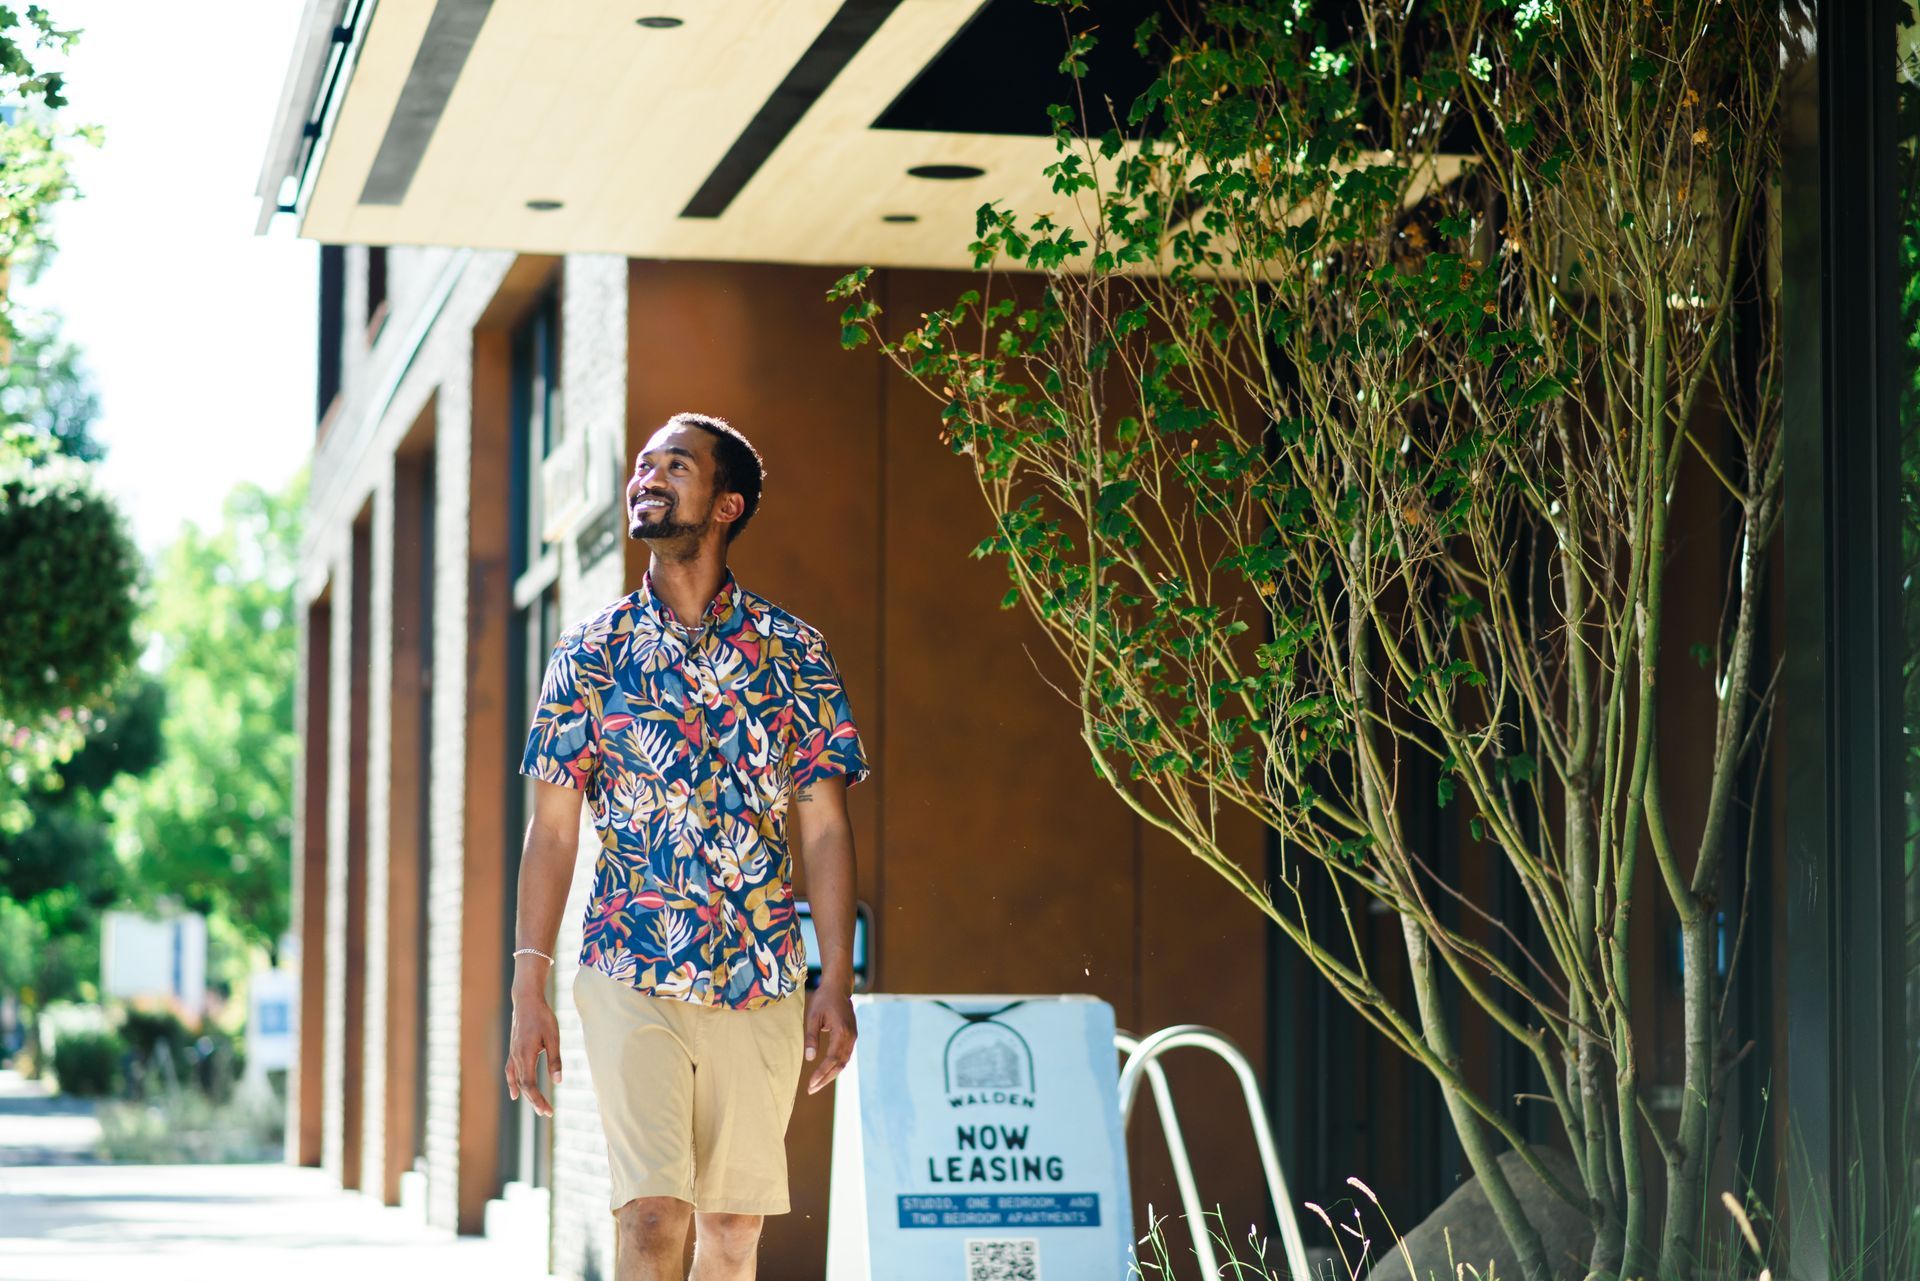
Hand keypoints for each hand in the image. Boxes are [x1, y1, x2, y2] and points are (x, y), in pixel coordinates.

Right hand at [504, 989, 561, 1116]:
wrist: (526, 1001)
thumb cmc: (542, 1017)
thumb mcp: (553, 1037)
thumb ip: (555, 1060)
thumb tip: (558, 1081)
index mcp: (526, 1056)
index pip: (530, 1085)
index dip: (537, 1100)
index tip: (547, 1111)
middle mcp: (516, 1058)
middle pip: (523, 1086)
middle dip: (534, 1101)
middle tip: (546, 1113)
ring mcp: (513, 1054)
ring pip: (517, 1080)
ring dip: (526, 1095)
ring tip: (536, 1107)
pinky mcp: (513, 1050)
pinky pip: (510, 1072)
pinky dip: (513, 1085)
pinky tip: (515, 1094)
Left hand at [803, 982, 855, 1094]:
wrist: (838, 987)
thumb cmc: (823, 1000)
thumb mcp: (813, 1016)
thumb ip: (811, 1037)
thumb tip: (809, 1059)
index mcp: (842, 1031)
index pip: (832, 1059)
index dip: (821, 1073)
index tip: (810, 1083)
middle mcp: (850, 1037)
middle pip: (839, 1064)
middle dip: (825, 1079)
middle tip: (811, 1090)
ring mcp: (853, 1037)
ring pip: (843, 1062)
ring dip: (830, 1075)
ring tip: (816, 1085)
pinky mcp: (852, 1036)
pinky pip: (845, 1056)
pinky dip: (836, 1066)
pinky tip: (825, 1073)